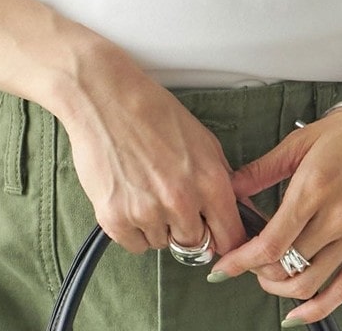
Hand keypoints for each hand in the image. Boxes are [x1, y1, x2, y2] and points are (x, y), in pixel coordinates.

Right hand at [58, 44, 254, 258]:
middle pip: (195, 245)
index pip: (231, 237)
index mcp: (209, 181)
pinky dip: (132, 228)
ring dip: (157, 226)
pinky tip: (128, 196)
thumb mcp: (202, 139)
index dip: (224, 238)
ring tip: (144, 187)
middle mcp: (180, 201)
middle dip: (187, 227)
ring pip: (162, 243)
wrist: (105, 97)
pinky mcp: (115, 219)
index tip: (216, 236)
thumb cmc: (152, 110)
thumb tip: (236, 210)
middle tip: (170, 199)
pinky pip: (135, 244)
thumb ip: (221, 178)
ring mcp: (147, 212)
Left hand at [204, 108, 341, 324]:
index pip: (271, 242)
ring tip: (267, 277)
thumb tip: (232, 187)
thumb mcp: (301, 141)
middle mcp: (336, 218)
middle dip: (257, 270)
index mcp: (314, 188)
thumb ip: (263, 169)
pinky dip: (318, 307)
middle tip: (245, 261)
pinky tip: (299, 312)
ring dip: (280, 289)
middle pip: (286, 266)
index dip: (241, 260)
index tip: (223, 267)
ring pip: (310, 283)